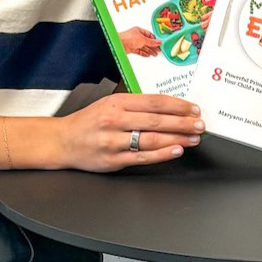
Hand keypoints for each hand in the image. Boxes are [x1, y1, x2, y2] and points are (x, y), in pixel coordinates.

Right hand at [58, 93, 203, 171]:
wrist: (62, 142)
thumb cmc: (88, 122)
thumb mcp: (109, 104)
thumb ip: (135, 105)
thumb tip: (168, 108)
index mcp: (117, 103)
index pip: (154, 102)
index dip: (178, 106)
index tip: (193, 109)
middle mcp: (115, 120)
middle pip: (156, 120)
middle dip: (183, 123)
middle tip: (200, 124)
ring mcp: (114, 141)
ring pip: (152, 139)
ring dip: (177, 138)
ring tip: (193, 138)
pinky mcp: (113, 160)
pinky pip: (142, 157)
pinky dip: (162, 154)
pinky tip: (176, 151)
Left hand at [119, 27, 161, 56]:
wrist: (119, 44)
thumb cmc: (128, 38)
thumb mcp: (143, 39)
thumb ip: (151, 42)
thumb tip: (158, 42)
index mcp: (139, 31)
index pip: (149, 35)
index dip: (154, 40)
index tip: (159, 44)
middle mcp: (136, 37)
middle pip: (146, 42)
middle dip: (152, 46)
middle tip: (158, 50)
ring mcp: (133, 43)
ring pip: (143, 47)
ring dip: (149, 51)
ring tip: (154, 54)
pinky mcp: (131, 49)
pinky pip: (139, 51)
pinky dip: (144, 53)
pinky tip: (147, 55)